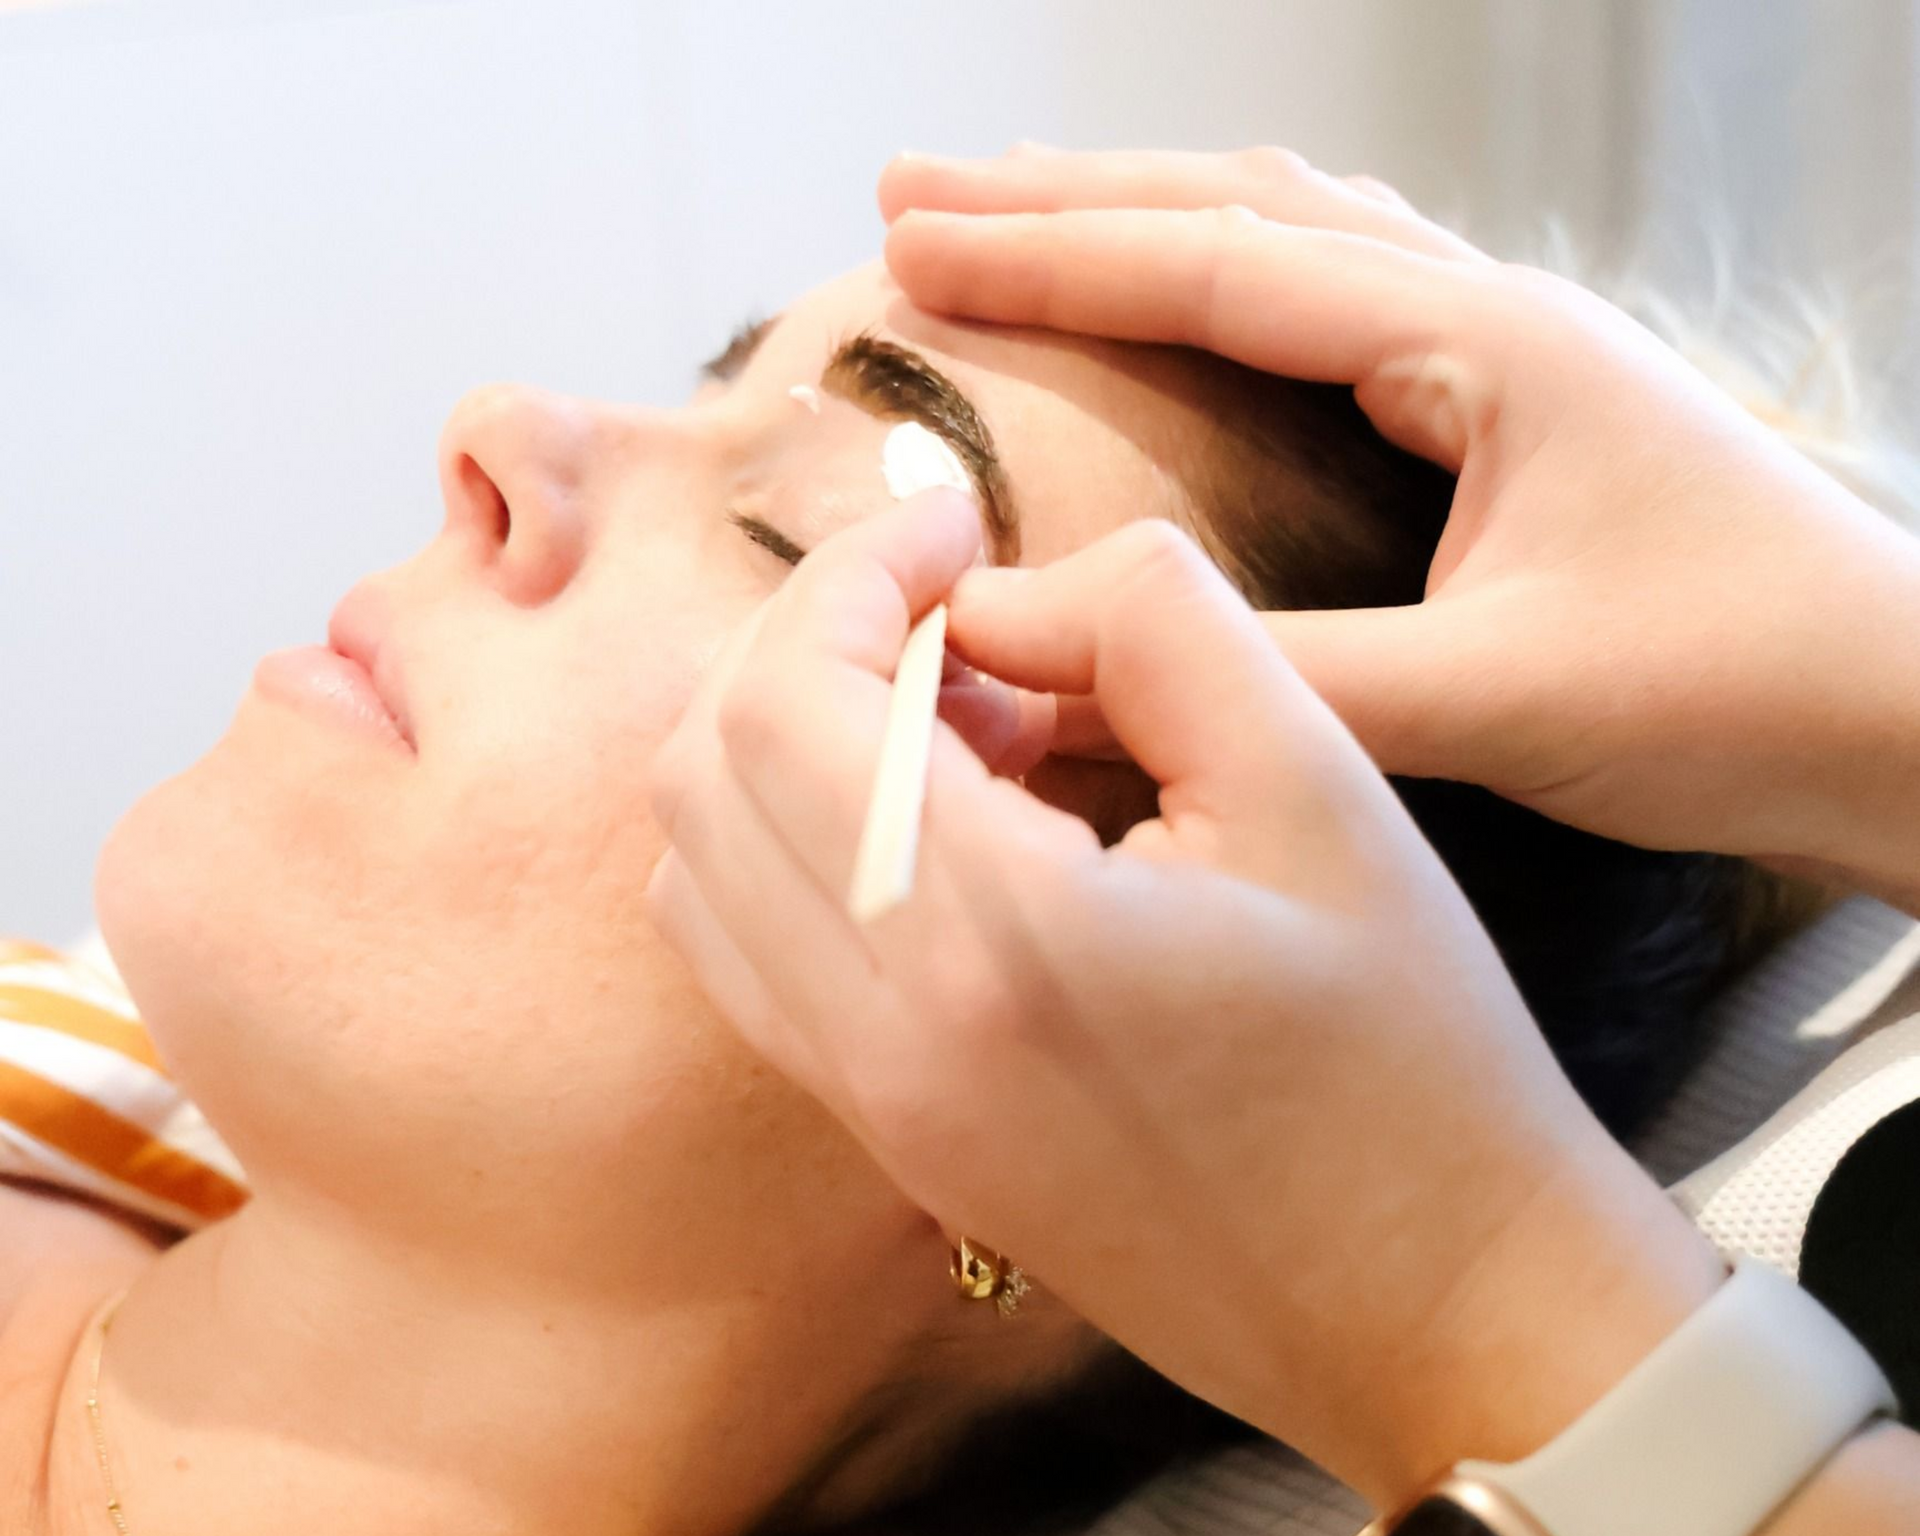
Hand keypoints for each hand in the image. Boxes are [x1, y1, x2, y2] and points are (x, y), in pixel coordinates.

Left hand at [646, 492, 1723, 1506]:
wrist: (1429, 1308)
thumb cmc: (1410, 1056)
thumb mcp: (1318, 785)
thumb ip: (1145, 624)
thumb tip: (993, 594)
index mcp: (992, 940)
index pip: (783, 701)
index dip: (847, 570)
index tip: (954, 527)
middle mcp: (886, 1036)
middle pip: (707, 772)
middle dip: (807, 643)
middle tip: (956, 614)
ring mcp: (873, 1105)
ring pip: (705, 867)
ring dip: (793, 745)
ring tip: (961, 719)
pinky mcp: (893, 1142)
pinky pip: (757, 957)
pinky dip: (801, 846)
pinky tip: (952, 825)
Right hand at [877, 146, 1919, 912]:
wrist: (1901, 721)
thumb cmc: (1732, 691)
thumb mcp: (1490, 693)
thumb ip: (1276, 672)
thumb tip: (1066, 657)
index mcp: (1482, 348)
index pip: (1220, 272)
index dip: (1051, 258)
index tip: (911, 241)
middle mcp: (1490, 316)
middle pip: (1241, 213)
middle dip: (1066, 201)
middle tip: (914, 189)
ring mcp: (1508, 351)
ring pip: (1293, 238)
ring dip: (1145, 219)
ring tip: (1019, 213)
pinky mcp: (1515, 408)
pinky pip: (1342, 297)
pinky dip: (1232, 272)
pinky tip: (1195, 289)